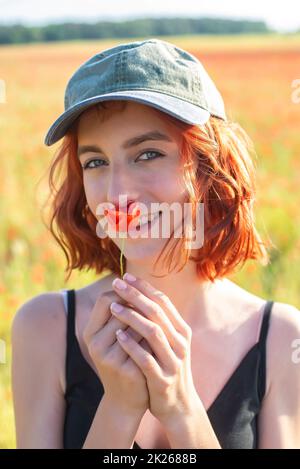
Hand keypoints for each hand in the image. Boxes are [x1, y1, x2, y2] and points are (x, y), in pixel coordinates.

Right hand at [83, 290, 150, 416]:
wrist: (126, 398)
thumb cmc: (124, 360)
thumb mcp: (116, 336)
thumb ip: (121, 314)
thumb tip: (136, 284)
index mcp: (90, 332)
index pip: (104, 299)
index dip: (123, 293)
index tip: (138, 293)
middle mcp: (95, 343)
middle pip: (121, 310)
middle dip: (138, 307)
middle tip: (152, 310)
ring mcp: (108, 357)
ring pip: (134, 325)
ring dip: (147, 322)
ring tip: (156, 327)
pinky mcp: (124, 369)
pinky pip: (143, 344)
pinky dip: (153, 339)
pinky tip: (159, 342)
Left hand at [111, 274, 200, 427]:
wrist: (179, 405)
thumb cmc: (168, 368)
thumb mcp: (169, 343)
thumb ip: (160, 322)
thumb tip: (142, 295)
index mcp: (181, 330)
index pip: (163, 302)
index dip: (144, 288)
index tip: (126, 276)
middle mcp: (180, 342)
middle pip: (157, 312)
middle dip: (136, 296)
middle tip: (118, 284)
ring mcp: (173, 360)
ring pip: (153, 332)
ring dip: (132, 317)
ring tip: (113, 307)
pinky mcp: (163, 378)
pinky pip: (146, 359)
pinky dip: (131, 345)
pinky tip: (117, 335)